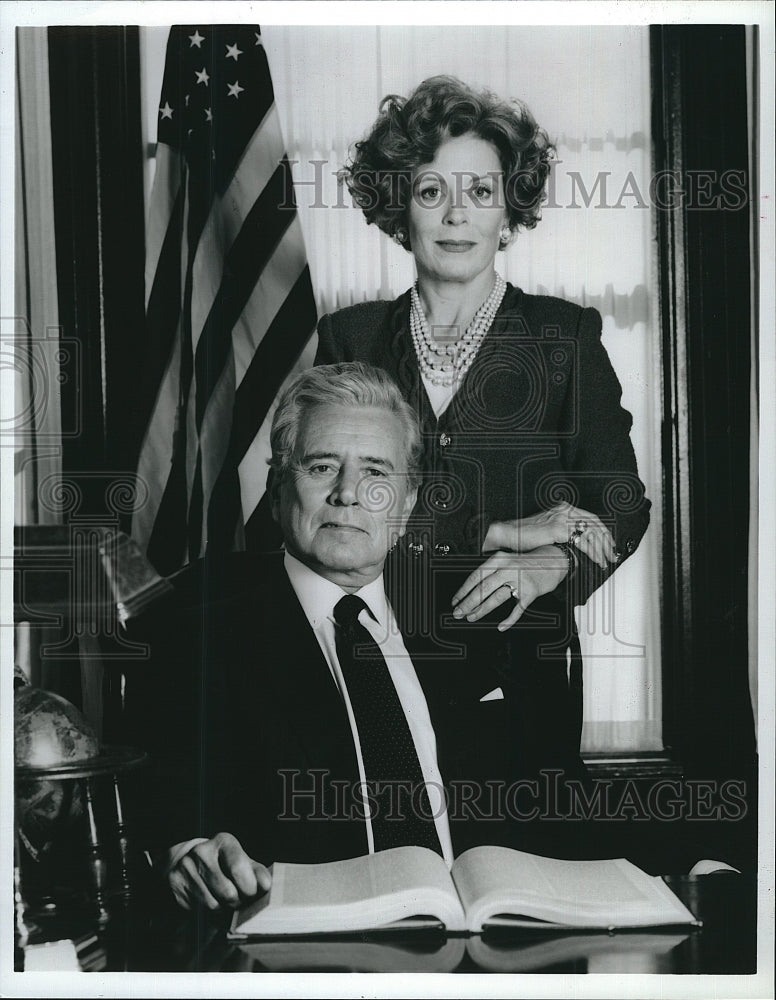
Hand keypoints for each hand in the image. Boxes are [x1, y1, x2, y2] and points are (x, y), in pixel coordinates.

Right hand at [167, 832, 271, 910]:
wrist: (186, 861)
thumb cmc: (222, 864)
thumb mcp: (241, 861)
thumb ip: (256, 872)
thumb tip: (267, 885)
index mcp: (224, 841)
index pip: (238, 867)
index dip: (250, 887)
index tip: (253, 893)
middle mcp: (202, 851)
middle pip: (228, 892)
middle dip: (238, 902)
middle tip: (239, 899)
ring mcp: (186, 868)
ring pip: (214, 905)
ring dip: (223, 909)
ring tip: (224, 901)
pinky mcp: (175, 884)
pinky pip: (198, 910)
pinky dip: (208, 912)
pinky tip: (210, 901)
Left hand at [451, 546, 568, 630]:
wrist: (554, 560)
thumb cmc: (525, 563)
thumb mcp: (506, 560)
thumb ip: (491, 572)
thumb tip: (471, 592)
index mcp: (499, 559)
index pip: (476, 576)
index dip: (463, 590)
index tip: (455, 601)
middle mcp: (508, 568)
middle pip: (483, 589)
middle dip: (468, 603)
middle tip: (458, 613)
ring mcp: (520, 580)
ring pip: (497, 598)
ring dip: (482, 610)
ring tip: (471, 618)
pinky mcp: (531, 592)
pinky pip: (517, 609)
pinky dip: (509, 620)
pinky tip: (500, 626)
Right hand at [482, 503, 617, 568]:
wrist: (509, 534)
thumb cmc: (525, 536)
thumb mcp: (548, 530)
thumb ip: (564, 532)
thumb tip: (579, 543)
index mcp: (563, 507)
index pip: (591, 518)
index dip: (603, 531)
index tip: (609, 544)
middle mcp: (565, 509)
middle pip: (595, 524)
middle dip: (607, 541)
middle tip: (613, 554)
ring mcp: (562, 518)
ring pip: (592, 533)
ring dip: (602, 549)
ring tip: (606, 561)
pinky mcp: (559, 529)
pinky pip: (583, 542)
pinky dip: (593, 553)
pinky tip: (597, 560)